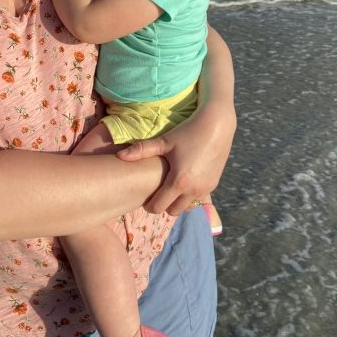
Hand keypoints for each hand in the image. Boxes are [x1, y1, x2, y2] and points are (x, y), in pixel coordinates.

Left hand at [116, 103, 235, 215]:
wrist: (217, 125)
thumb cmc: (187, 131)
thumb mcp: (164, 141)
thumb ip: (141, 150)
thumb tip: (119, 156)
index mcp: (178, 182)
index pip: (158, 207)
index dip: (149, 204)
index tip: (145, 196)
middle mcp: (193, 190)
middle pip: (173, 211)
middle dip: (164, 204)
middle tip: (158, 191)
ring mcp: (206, 188)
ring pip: (187, 207)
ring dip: (178, 201)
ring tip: (172, 186)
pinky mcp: (214, 184)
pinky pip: (198, 198)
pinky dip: (190, 195)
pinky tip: (185, 180)